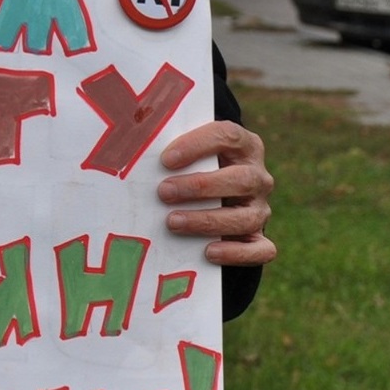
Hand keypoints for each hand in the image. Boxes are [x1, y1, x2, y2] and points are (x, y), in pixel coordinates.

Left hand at [157, 120, 275, 266]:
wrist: (215, 192)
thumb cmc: (191, 164)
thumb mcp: (186, 148)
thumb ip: (169, 144)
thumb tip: (127, 145)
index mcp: (243, 145)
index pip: (227, 136)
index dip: (197, 145)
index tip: (166, 159)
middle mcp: (258, 176)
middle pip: (240, 180)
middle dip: (199, 186)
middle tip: (164, 192)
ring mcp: (261, 208)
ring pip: (246, 217)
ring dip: (207, 221)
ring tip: (172, 222)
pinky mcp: (260, 238)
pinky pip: (261, 249)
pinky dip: (236, 253)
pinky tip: (208, 252)